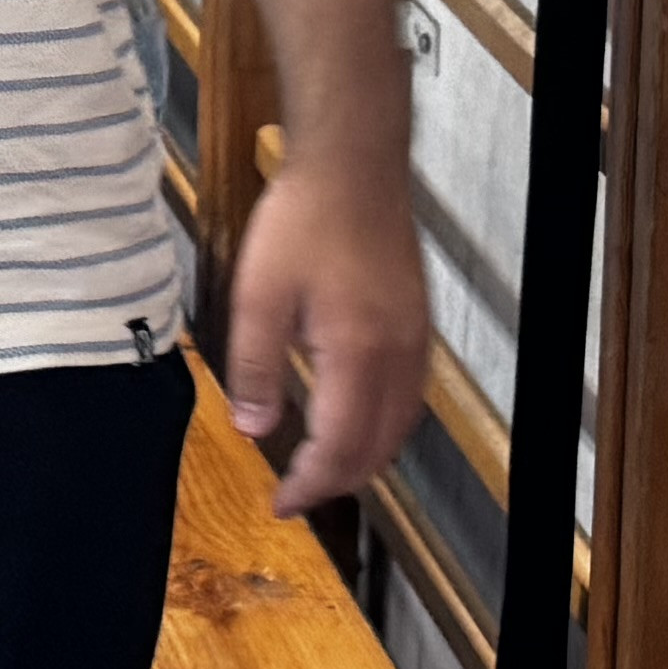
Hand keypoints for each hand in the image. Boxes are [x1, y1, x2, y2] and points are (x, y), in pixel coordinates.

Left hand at [222, 148, 429, 512]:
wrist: (353, 165)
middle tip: (297, 492)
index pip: (340, 448)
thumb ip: (252, 367)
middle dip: (337, 480)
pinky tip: (357, 420)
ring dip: (363, 457)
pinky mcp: (417, 322)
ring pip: (399, 426)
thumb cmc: (302, 221)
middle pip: (377, 447)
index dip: (310, 484)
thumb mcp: (257, 294)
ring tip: (322, 467)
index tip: (281, 503)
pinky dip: (383, 426)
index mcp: (357, 356)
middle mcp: (398, 357)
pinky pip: (408, 398)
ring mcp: (415, 340)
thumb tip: (250, 428)